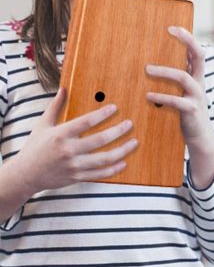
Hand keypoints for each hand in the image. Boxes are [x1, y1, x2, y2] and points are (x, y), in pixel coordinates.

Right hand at [14, 88, 137, 193]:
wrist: (26, 174)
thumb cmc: (35, 147)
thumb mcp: (43, 125)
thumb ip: (55, 107)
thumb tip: (64, 88)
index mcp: (60, 135)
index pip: (86, 122)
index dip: (102, 114)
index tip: (114, 108)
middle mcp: (68, 150)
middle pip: (100, 140)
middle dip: (118, 131)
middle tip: (130, 124)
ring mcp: (74, 165)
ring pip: (104, 158)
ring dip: (122, 150)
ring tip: (134, 142)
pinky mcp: (77, 177)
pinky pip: (100, 174)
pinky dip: (114, 169)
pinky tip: (124, 162)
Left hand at [145, 26, 213, 186]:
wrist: (200, 138)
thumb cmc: (186, 113)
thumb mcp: (183, 93)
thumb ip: (175, 79)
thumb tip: (150, 65)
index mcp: (197, 77)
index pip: (197, 52)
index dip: (188, 38)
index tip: (173, 27)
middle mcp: (200, 83)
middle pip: (199, 56)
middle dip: (187, 41)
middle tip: (170, 30)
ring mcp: (197, 97)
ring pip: (183, 77)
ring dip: (164, 71)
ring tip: (147, 69)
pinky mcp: (191, 111)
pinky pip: (175, 101)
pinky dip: (161, 96)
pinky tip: (148, 95)